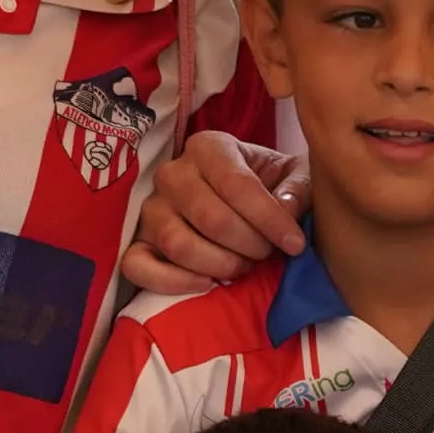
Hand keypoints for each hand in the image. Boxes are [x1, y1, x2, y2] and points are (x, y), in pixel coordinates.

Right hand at [128, 131, 302, 293]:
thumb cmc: (270, 187)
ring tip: (243, 266)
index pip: (236, 184)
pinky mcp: (136, 243)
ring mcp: (150, 209)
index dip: (269, 219)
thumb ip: (297, 188)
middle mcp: (172, 173)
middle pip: (210, 218)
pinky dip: (173, 282)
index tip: (295, 244)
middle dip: (248, 244)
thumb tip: (287, 208)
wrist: (240, 205)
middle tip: (267, 253)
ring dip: (220, 264)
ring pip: (179, 244)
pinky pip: (138, 266)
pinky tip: (207, 285)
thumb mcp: (294, 177)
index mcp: (209, 147)